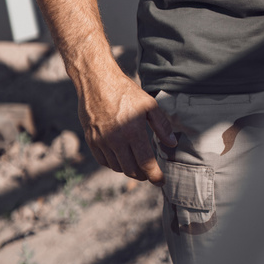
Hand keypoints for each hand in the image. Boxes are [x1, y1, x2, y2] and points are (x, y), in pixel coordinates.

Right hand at [76, 68, 176, 182]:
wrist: (97, 81)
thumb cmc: (125, 91)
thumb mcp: (148, 104)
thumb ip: (161, 125)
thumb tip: (172, 143)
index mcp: (133, 131)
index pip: (146, 163)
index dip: (155, 176)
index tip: (161, 181)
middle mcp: (116, 139)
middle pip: (131, 170)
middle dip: (143, 175)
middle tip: (149, 173)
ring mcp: (101, 141)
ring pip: (117, 167)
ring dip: (129, 170)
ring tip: (136, 164)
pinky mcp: (91, 141)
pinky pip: (104, 161)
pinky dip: (114, 164)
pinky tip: (121, 158)